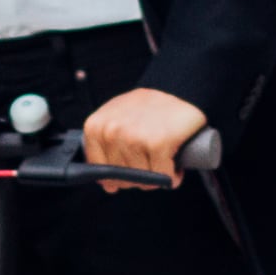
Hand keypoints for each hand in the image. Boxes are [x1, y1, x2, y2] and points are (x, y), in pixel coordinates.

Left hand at [78, 85, 208, 186]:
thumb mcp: (116, 120)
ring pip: (143, 180)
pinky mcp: (157, 143)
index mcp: (96, 127)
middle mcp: (111, 131)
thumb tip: (109, 186)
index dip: (118, 175)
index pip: (100, 171)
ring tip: (162, 156)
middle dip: (140, 176)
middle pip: (122, 178)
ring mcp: (133, 137)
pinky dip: (173, 175)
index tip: (132, 166)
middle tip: (151, 158)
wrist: (179, 88)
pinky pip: (163, 176)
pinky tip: (173, 162)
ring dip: (157, 176)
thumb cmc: (148, 108)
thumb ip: (106, 152)